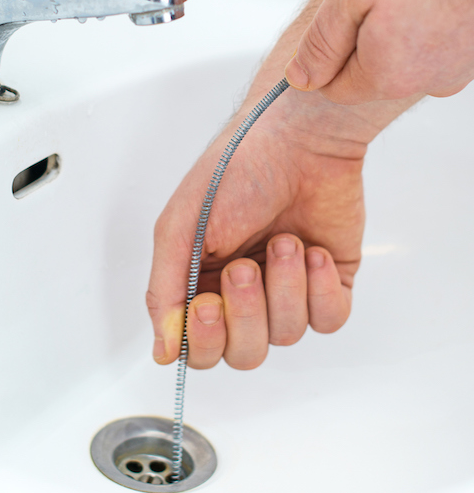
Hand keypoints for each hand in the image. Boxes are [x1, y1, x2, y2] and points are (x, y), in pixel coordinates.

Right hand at [146, 81, 392, 369]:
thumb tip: (163, 350)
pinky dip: (320, 289)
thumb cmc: (235, 170)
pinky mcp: (329, 282)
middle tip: (245, 268)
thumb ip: (165, 291)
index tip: (207, 304)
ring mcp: (289, 289)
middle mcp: (245, 293)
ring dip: (285, 287)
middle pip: (244, 353)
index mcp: (202, 282)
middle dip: (247, 314)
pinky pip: (329, 320)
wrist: (299, 139)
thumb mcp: (180, 228)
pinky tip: (312, 252)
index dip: (205, 340)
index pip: (200, 349)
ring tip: (284, 240)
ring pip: (287, 335)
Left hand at [285, 0, 473, 103]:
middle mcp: (427, 82)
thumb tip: (299, 78)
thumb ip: (322, 42)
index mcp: (387, 76)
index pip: (334, 88)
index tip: (342, 12)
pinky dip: (430, 16)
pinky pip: (437, 39)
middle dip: (366, 32)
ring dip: (400, 21)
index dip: (328, 51)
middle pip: (372, 71)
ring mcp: (459, 67)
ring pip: (407, 53)